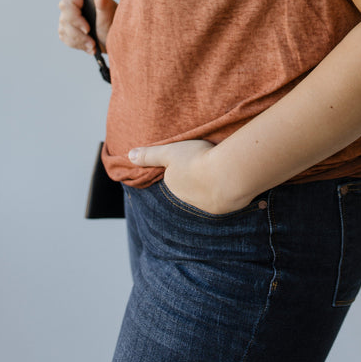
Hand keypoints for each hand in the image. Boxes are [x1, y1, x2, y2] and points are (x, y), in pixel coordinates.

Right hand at [58, 0, 116, 53]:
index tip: (87, 29)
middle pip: (65, 20)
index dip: (74, 18)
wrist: (115, 36)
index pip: (67, 4)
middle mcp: (73, 6)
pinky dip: (78, 45)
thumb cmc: (114, 22)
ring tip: (93, 46)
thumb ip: (103, 4)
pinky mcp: (67, 30)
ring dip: (79, 41)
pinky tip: (89, 48)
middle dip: (78, 34)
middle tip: (92, 43)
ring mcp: (68, 18)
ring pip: (64, 31)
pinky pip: (66, 39)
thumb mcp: (109, 15)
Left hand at [129, 139, 248, 215]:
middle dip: (195, 182)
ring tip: (219, 173)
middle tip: (205, 167)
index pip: (174, 181)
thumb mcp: (170, 152)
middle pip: (189, 190)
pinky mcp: (223, 209)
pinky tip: (231, 181)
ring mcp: (205, 207)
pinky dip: (225, 191)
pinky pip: (222, 200)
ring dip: (211, 187)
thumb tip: (129, 157)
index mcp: (174, 187)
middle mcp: (186, 201)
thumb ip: (150, 155)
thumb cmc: (196, 159)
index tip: (189, 162)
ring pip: (206, 197)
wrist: (226, 175)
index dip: (181, 171)